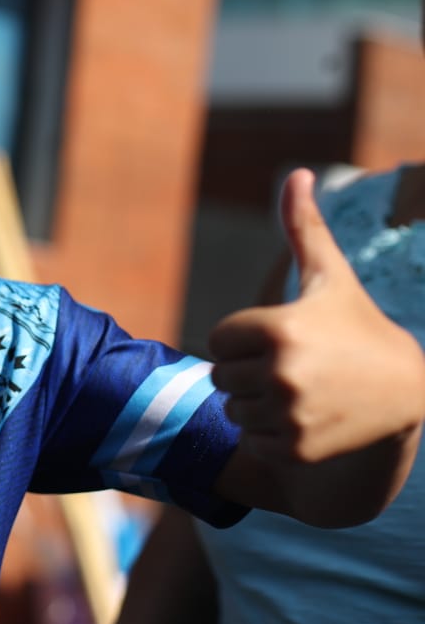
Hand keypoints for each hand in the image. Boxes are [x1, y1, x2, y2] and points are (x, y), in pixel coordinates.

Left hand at [209, 168, 424, 464]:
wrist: (406, 393)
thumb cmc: (356, 326)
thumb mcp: (330, 277)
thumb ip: (303, 227)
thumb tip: (297, 174)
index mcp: (277, 328)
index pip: (217, 341)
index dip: (245, 340)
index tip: (285, 339)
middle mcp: (282, 372)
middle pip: (220, 378)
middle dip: (250, 373)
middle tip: (296, 368)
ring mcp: (290, 415)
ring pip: (234, 412)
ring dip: (259, 406)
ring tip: (304, 393)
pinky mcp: (296, 449)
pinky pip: (253, 443)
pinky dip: (273, 437)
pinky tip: (311, 421)